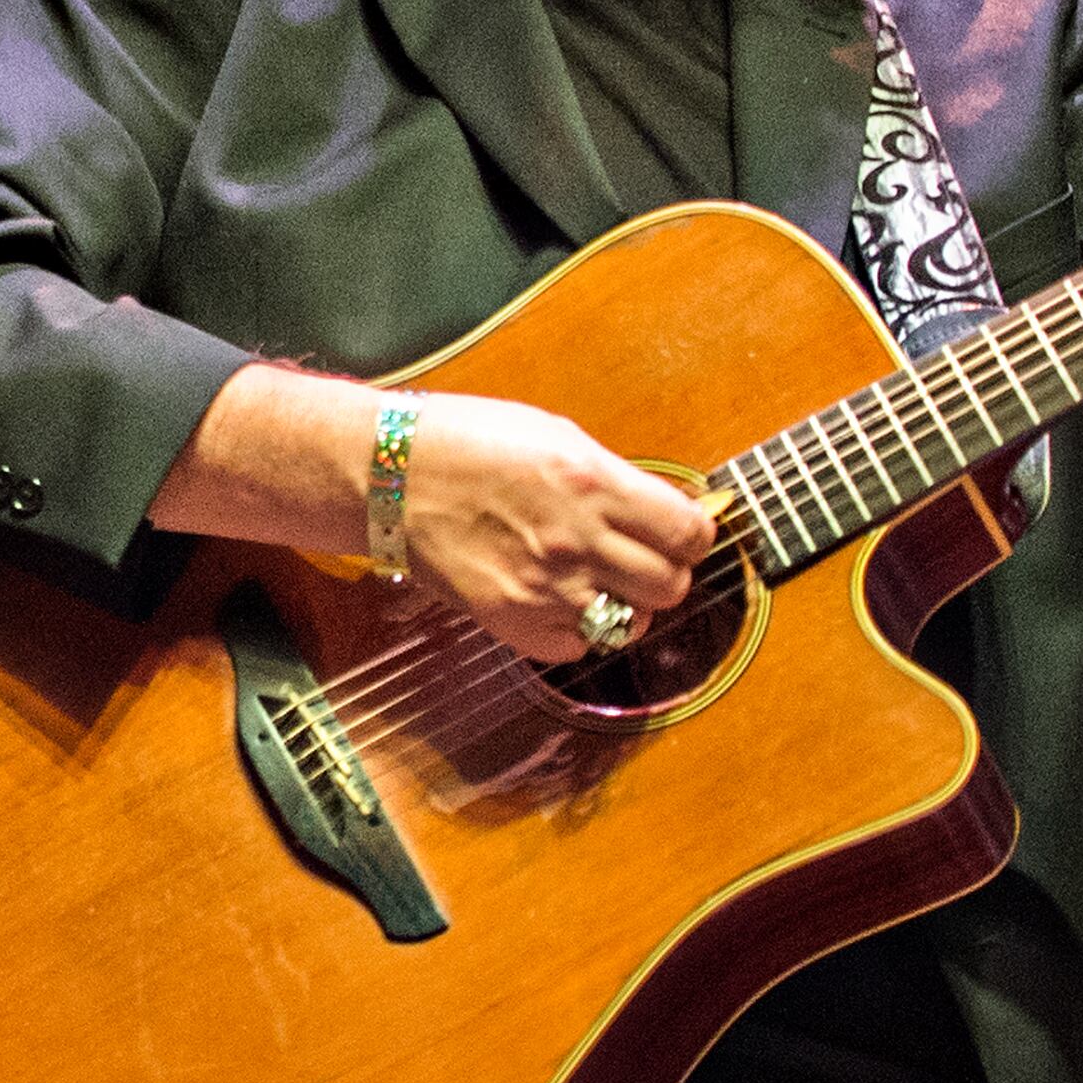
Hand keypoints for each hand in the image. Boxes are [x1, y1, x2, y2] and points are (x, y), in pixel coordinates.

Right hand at [396, 393, 716, 664]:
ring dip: (624, 603)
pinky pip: (578, 646)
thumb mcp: (556, 436)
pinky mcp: (514, 622)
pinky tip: (559, 599)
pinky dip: (577, 629)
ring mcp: (547, 588)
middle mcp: (578, 540)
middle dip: (665, 572)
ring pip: (631, 623)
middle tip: (643, 559)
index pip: (690, 533)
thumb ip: (614, 479)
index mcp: (594, 484)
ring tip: (598, 579)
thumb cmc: (466, 442)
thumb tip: (661, 510)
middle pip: (671, 585)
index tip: (681, 533)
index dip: (693, 535)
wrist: (389, 475)